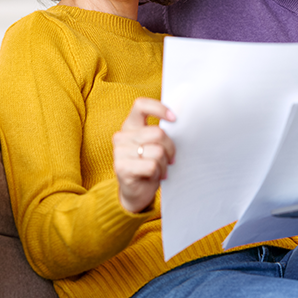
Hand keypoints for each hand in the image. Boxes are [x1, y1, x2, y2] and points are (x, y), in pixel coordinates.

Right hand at [113, 97, 175, 213]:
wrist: (136, 193)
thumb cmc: (148, 166)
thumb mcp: (154, 146)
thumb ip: (160, 134)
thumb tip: (178, 122)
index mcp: (130, 126)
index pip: (141, 105)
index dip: (159, 108)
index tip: (174, 119)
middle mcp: (121, 136)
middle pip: (158, 133)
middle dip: (170, 148)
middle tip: (169, 159)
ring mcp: (119, 152)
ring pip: (157, 151)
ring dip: (164, 164)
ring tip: (159, 169)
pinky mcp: (121, 168)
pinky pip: (152, 165)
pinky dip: (158, 173)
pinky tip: (152, 176)